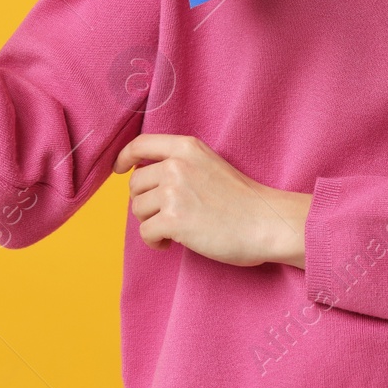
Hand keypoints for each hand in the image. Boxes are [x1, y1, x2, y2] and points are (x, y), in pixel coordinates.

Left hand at [114, 134, 311, 268]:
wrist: (267, 222)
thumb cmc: (243, 199)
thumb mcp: (211, 165)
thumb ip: (181, 163)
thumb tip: (146, 179)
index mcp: (187, 147)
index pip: (141, 143)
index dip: (124, 157)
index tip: (120, 169)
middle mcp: (177, 165)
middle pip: (135, 183)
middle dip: (145, 202)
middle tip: (167, 214)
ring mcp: (174, 192)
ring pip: (138, 210)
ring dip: (152, 223)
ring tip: (175, 230)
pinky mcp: (174, 220)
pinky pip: (146, 233)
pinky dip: (156, 242)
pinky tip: (173, 243)